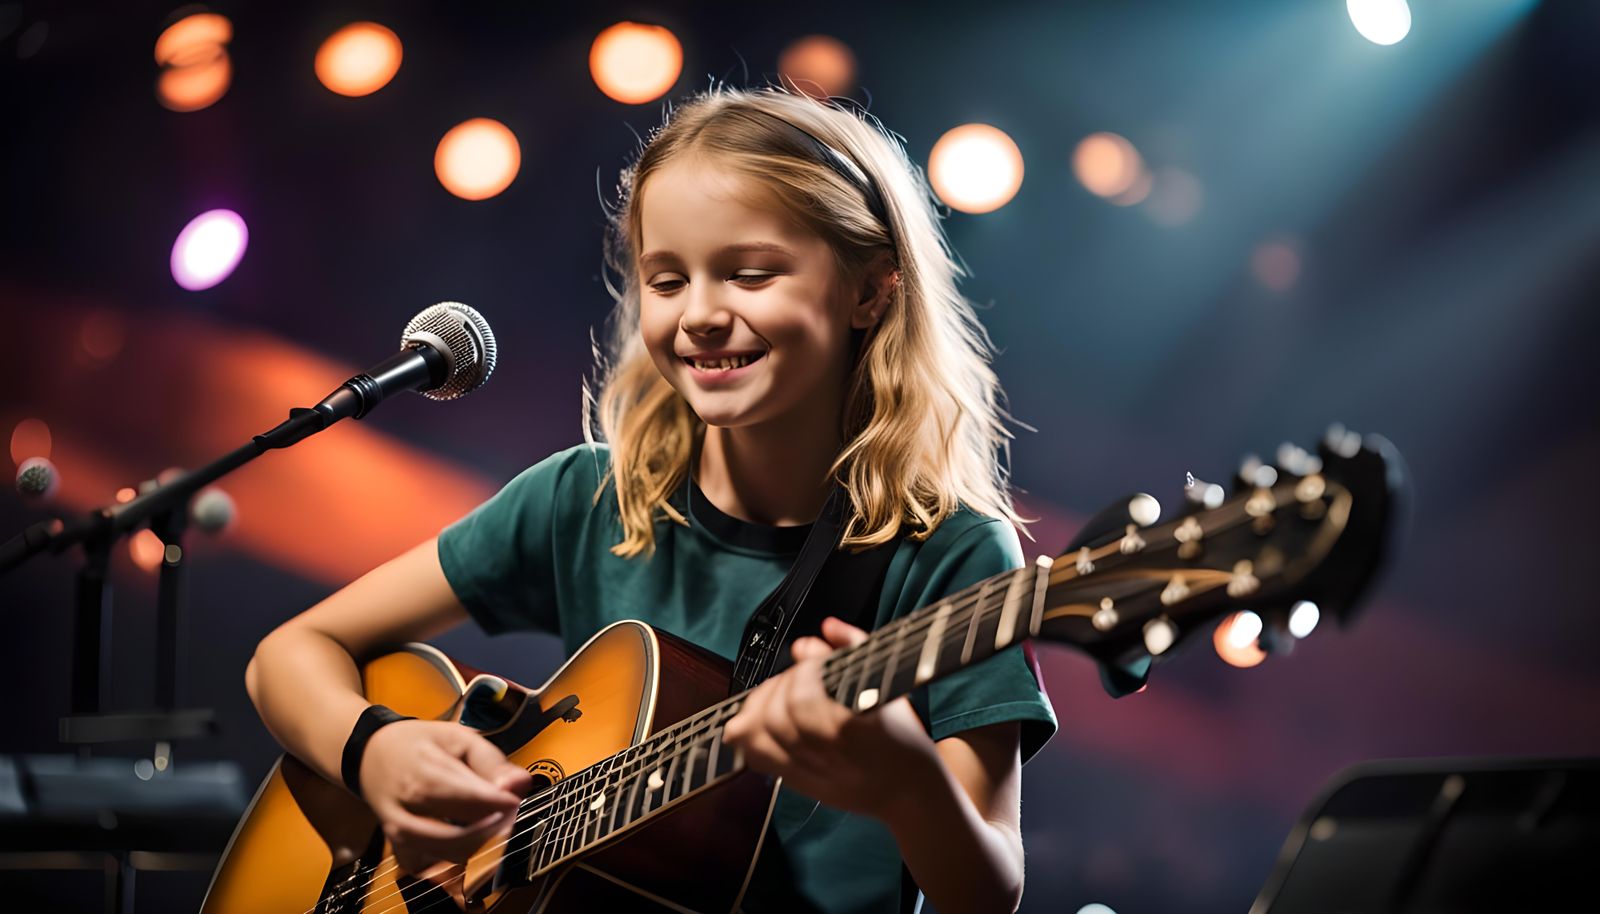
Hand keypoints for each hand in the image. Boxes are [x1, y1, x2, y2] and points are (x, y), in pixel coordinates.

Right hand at [359, 719, 533, 872]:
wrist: (371, 757)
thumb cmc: (419, 745)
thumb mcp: (457, 738)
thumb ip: (492, 762)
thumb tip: (520, 784)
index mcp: (422, 776)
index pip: (470, 799)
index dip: (501, 805)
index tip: (516, 802)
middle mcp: (407, 812)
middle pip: (461, 834)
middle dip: (494, 828)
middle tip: (510, 814)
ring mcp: (401, 836)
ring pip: (451, 855)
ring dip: (480, 843)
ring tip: (494, 824)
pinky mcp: (401, 851)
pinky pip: (437, 864)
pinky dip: (459, 856)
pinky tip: (469, 837)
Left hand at [723, 616, 940, 822]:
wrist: (910, 791)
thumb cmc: (902, 736)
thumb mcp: (888, 683)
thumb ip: (855, 648)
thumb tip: (827, 628)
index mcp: (855, 725)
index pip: (803, 697)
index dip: (802, 673)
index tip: (813, 665)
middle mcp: (829, 752)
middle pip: (777, 715)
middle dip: (778, 688)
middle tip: (793, 679)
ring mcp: (811, 770)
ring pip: (758, 736)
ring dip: (759, 707)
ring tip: (775, 697)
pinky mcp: (798, 782)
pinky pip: (757, 757)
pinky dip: (747, 736)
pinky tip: (756, 722)